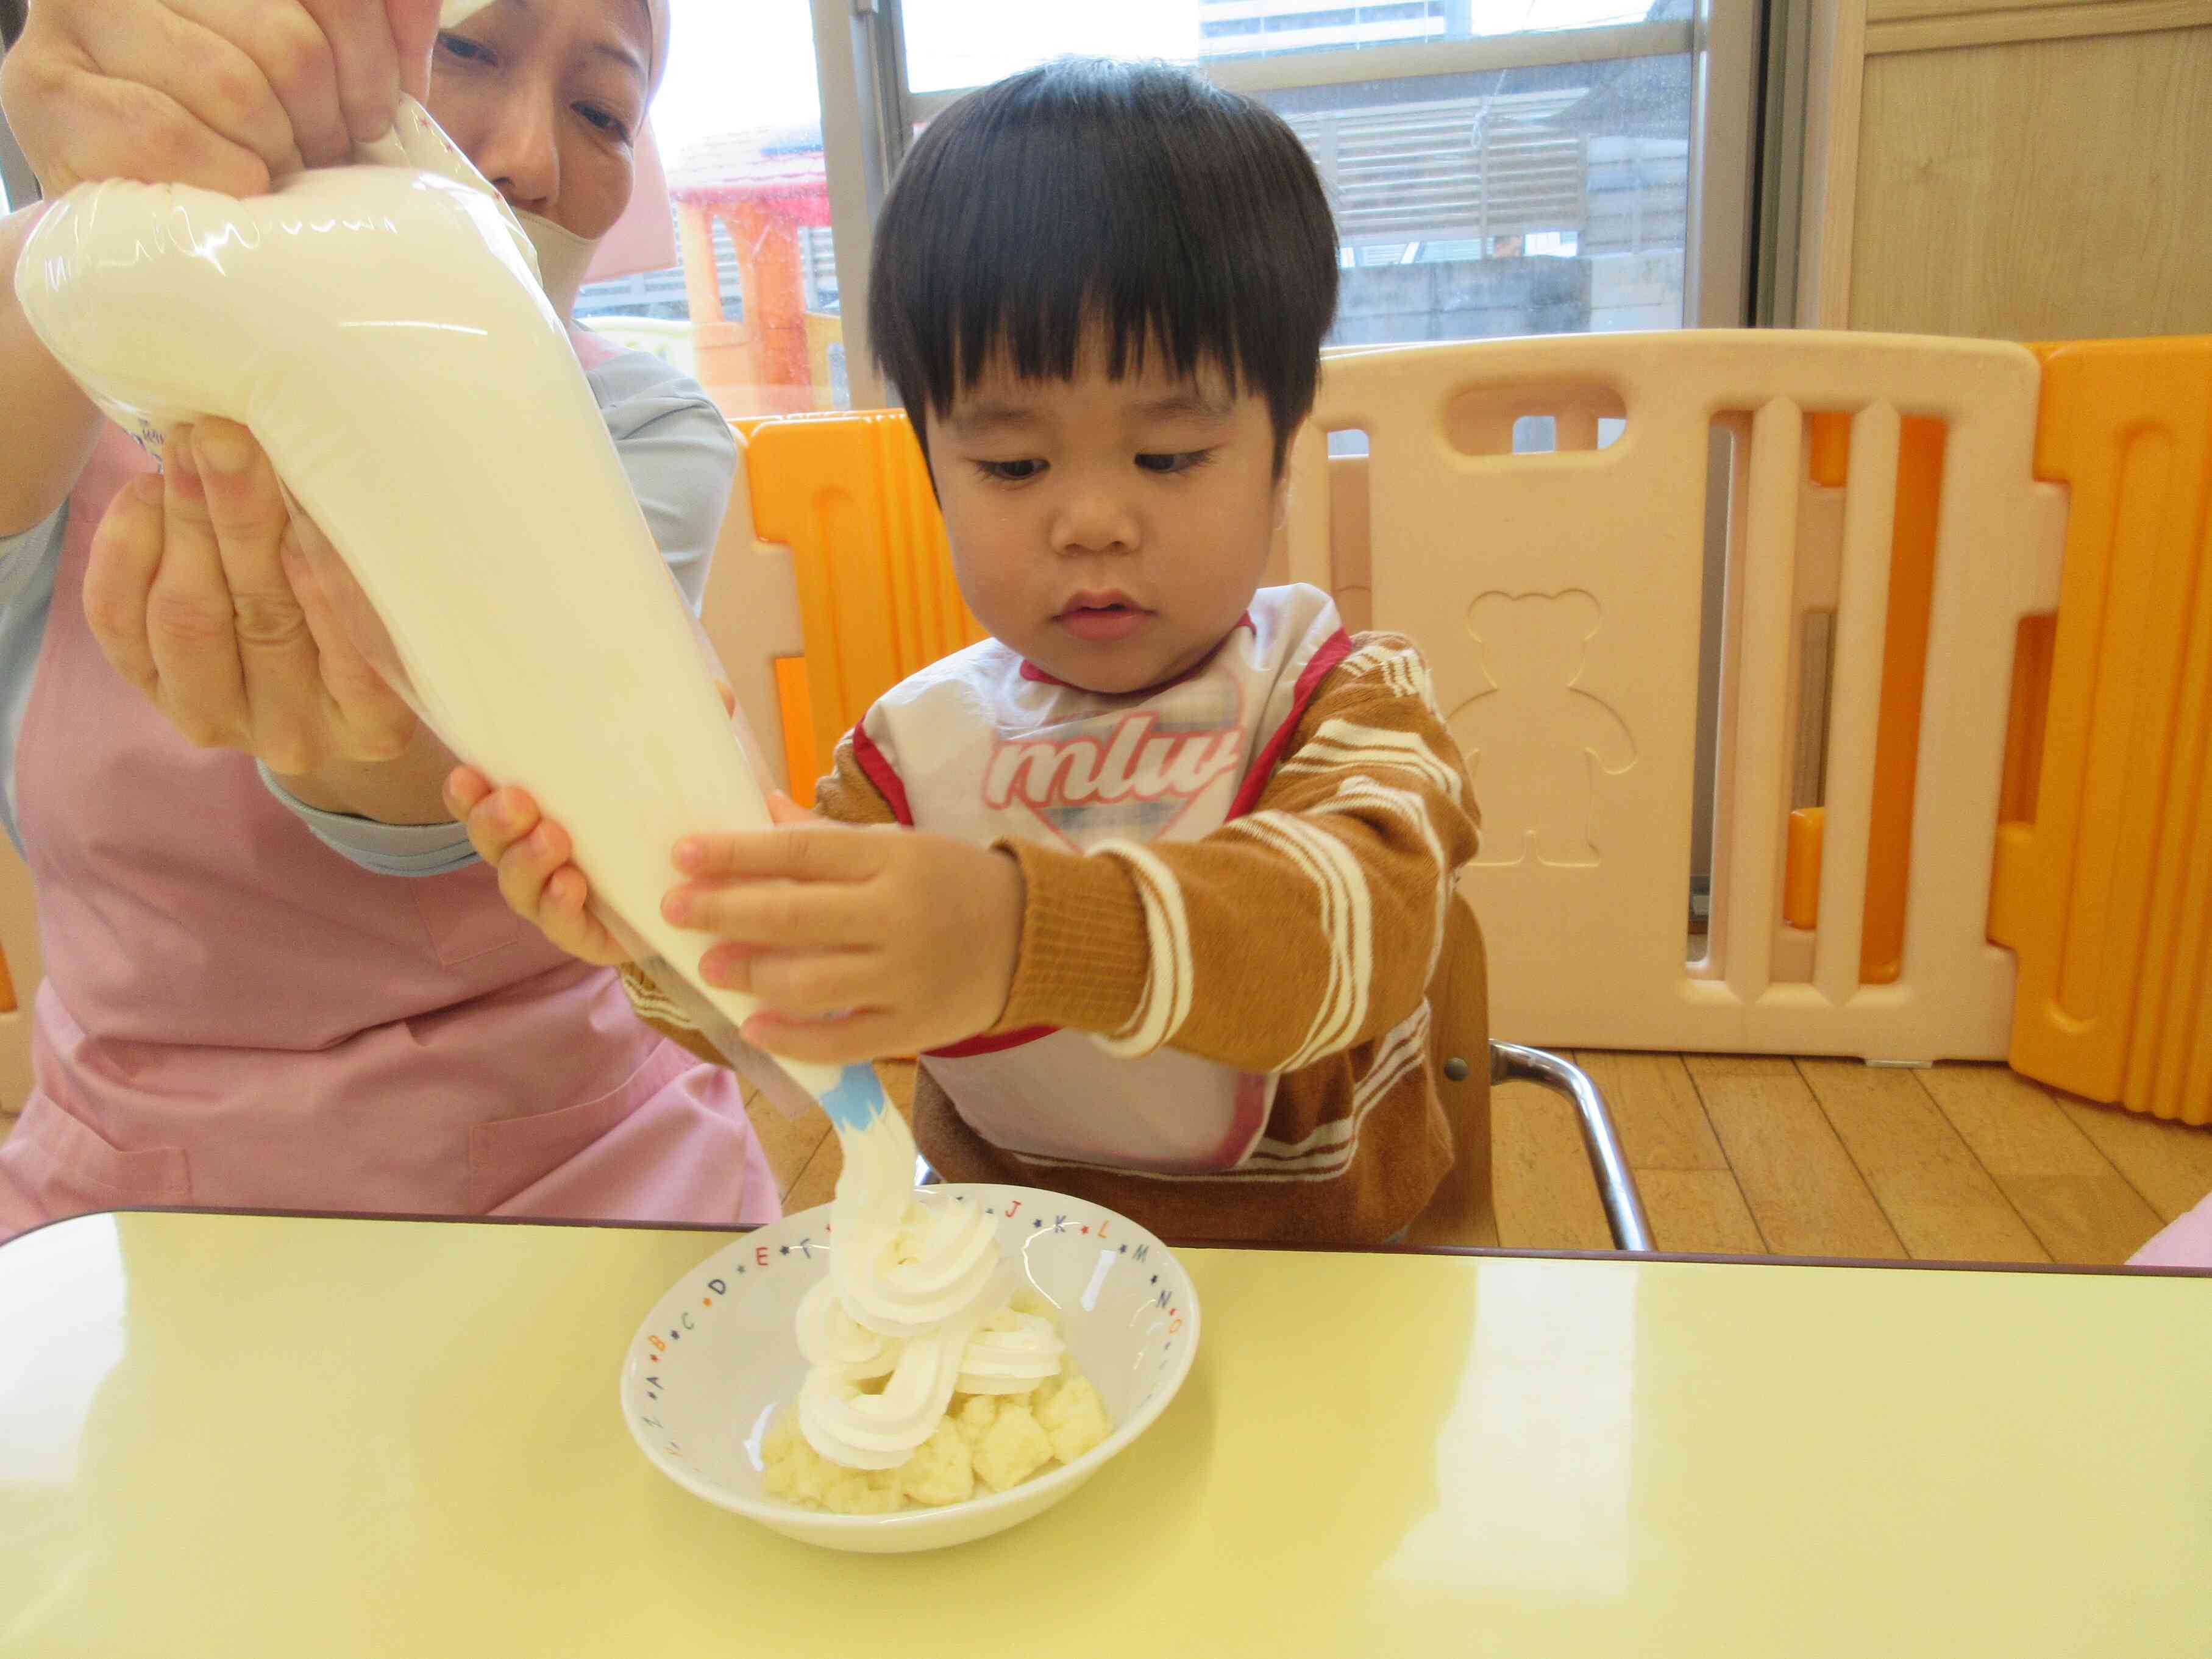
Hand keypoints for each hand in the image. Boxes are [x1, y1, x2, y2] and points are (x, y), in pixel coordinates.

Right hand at [1, 0, 440, 196]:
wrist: (135, 223)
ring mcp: (80, 24)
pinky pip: (162, 134)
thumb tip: (417, 3)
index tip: (370, 118)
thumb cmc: (241, 147)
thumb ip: (370, 36)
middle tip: (316, 165)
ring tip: (271, 182)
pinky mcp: (44, 92)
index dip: (373, 65)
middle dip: (325, 127)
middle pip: (291, 45)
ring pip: (231, 86)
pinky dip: (216, 179)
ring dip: (272, 159)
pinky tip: (227, 196)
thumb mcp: (316, 86)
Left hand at [85, 419, 419, 777]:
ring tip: (189, 449)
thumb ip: (359, 556)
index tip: (312, 505)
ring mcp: (216, 720)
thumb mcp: (387, 598)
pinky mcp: (149, 691)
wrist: (315, 671)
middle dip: (242, 518)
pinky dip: (128, 547)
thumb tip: (311, 465)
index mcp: (373, 726)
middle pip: (263, 619)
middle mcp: (294, 737)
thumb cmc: (371, 611)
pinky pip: (119, 619)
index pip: (355, 661)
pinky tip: (150, 492)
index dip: (327, 585)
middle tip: (227, 440)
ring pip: (185, 617)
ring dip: (185, 520)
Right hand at [445, 697, 790, 970]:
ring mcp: (553, 898)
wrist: (697, 896)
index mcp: (538, 811)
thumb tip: (716, 692)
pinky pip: (561, 926)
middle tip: (518, 801)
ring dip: (527, 861)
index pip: (483, 800)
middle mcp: (533, 855)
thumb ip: (686, 736)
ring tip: (553, 839)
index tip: (468, 772)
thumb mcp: (673, 775)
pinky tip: (571, 885)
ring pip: (518, 885)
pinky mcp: (584, 935)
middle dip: (493, 821)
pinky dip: (560, 905)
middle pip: (490, 842)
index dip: (467, 791)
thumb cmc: (665, 822)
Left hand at [663, 824, 1026, 1065]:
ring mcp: (904, 976)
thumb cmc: (952, 884)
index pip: (800, 851)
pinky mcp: (912, 1027)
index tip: (682, 853)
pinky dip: (791, 1037)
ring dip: (748, 974)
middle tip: (675, 909)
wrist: (1033, 939)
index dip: (736, 853)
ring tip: (710, 966)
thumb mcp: (900, 846)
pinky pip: (840, 1040)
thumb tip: (759, 806)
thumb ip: (828, 837)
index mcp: (892, 859)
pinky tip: (754, 1026)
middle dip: (722, 911)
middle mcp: (897, 915)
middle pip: (792, 914)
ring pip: (808, 982)